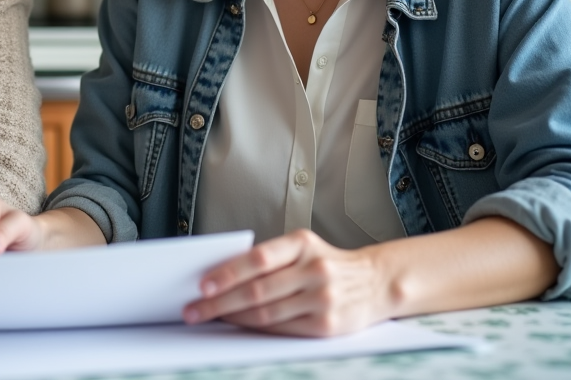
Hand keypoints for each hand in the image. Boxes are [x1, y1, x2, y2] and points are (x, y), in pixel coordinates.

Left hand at [183, 229, 389, 336]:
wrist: (376, 282)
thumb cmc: (327, 263)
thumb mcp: (302, 248)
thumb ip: (269, 259)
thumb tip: (221, 275)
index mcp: (302, 243)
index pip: (258, 258)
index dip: (227, 273)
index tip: (202, 285)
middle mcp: (315, 269)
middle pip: (257, 289)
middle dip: (219, 301)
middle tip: (194, 308)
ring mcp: (322, 298)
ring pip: (266, 312)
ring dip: (232, 317)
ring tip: (209, 318)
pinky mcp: (328, 325)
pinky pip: (282, 329)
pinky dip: (255, 328)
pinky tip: (239, 326)